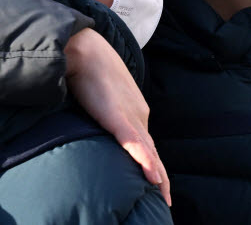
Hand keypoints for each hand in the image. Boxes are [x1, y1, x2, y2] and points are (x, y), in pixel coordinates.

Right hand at [65, 28, 170, 205]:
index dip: (153, 166)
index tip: (157, 185)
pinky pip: (133, 142)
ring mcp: (129, 115)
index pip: (147, 144)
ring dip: (157, 176)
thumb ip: (105, 111)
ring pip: (147, 152)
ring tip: (164, 198)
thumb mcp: (102, 95)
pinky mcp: (117, 116)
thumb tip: (100, 120)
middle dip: (160, 178)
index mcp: (135, 111)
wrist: (84, 47)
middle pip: (152, 152)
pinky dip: (144, 160)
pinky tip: (152, 176)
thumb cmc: (90, 68)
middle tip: (166, 202)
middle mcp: (138, 114)